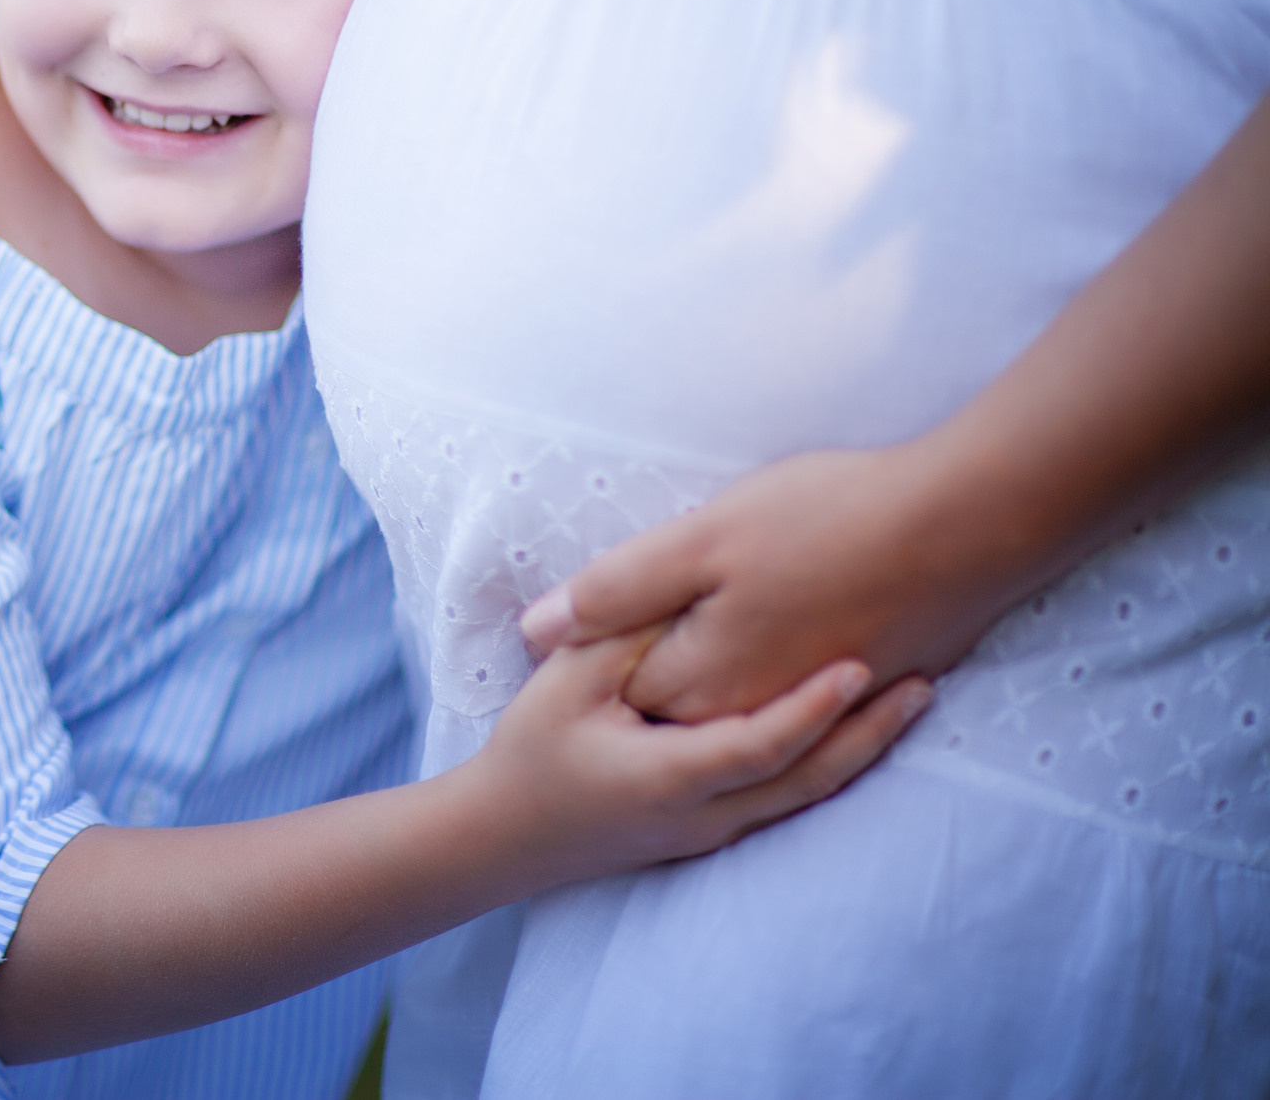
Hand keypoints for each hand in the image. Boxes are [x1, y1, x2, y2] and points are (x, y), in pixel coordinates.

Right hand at [469, 628, 931, 882]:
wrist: (507, 835)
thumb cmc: (533, 749)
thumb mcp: (566, 681)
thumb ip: (624, 638)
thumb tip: (678, 597)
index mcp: (668, 778)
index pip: (759, 745)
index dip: (811, 708)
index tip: (856, 665)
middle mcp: (705, 816)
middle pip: (807, 780)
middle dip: (869, 733)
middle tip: (923, 682)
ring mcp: (714, 832)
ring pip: (807, 795)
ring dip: (861, 748)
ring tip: (912, 698)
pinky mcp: (715, 831)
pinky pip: (788, 797)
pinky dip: (829, 761)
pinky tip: (856, 728)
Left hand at [519, 442, 1039, 723]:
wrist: (972, 523)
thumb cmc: (829, 519)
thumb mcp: (701, 540)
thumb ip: (617, 591)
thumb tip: (533, 632)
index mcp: (703, 685)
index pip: (617, 689)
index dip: (597, 646)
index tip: (596, 604)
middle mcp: (754, 716)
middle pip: (672, 703)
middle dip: (645, 661)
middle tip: (652, 596)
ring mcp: (814, 707)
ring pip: (733, 699)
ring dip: (712, 662)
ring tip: (719, 596)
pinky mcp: (864, 685)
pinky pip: (794, 689)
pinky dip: (776, 660)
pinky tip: (783, 605)